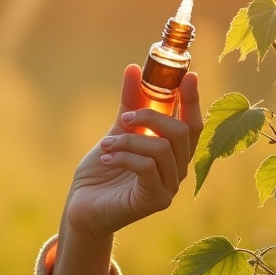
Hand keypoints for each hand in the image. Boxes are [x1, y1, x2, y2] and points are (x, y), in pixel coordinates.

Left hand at [62, 64, 202, 241]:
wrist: (82, 206)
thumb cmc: (103, 171)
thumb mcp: (117, 131)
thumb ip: (130, 103)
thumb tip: (134, 68)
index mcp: (173, 153)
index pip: (193, 124)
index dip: (192, 100)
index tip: (188, 75)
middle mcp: (178, 169)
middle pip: (182, 132)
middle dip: (152, 117)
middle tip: (125, 117)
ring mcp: (169, 187)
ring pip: (162, 149)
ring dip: (129, 140)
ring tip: (107, 144)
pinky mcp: (155, 200)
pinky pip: (147, 168)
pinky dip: (125, 157)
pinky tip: (107, 159)